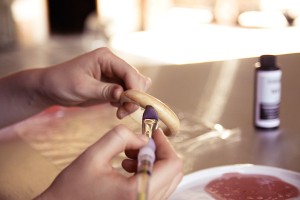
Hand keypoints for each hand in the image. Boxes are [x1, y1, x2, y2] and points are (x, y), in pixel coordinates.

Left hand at [0, 48, 150, 126]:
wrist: (51, 89)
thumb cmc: (62, 83)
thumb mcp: (82, 87)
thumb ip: (104, 91)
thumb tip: (123, 94)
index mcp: (106, 58)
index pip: (128, 71)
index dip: (135, 87)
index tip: (134, 104)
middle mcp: (113, 64)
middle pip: (135, 79)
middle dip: (134, 96)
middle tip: (124, 111)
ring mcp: (113, 75)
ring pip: (133, 88)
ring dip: (131, 101)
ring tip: (120, 113)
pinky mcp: (112, 85)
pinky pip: (127, 94)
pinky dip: (126, 103)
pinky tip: (116, 110)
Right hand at [34, 125, 182, 199]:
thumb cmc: (72, 189)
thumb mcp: (94, 155)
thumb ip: (121, 137)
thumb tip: (143, 137)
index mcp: (138, 193)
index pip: (172, 164)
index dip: (164, 142)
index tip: (152, 131)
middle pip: (173, 172)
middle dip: (158, 151)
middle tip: (138, 142)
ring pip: (166, 179)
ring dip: (152, 161)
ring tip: (128, 155)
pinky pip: (156, 187)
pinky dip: (147, 172)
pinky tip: (127, 166)